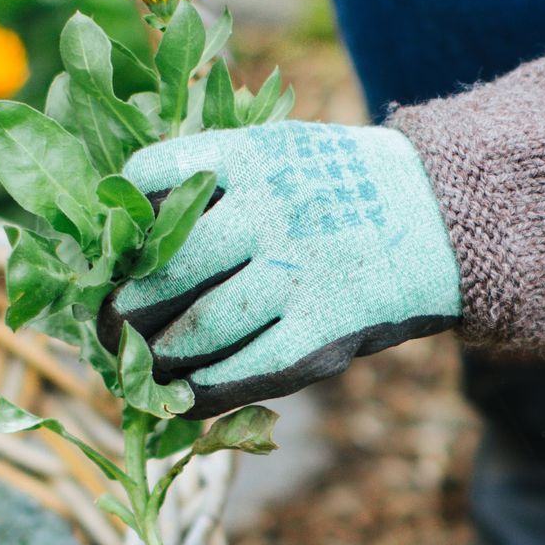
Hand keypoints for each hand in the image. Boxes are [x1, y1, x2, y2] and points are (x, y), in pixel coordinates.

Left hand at [101, 122, 461, 412]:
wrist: (437, 218)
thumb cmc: (333, 190)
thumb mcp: (275, 152)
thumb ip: (208, 183)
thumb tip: (119, 239)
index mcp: (250, 155)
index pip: (149, 180)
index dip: (116, 225)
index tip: (107, 255)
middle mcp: (270, 211)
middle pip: (163, 269)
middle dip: (122, 309)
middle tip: (108, 327)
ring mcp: (297, 275)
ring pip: (195, 330)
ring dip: (155, 357)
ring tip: (140, 365)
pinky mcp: (321, 334)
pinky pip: (241, 372)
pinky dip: (200, 390)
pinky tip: (182, 392)